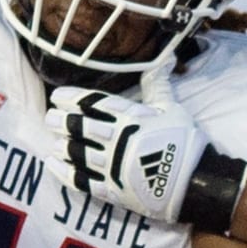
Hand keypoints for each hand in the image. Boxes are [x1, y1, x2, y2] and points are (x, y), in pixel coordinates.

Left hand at [44, 85, 209, 222]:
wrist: (196, 181)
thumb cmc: (184, 141)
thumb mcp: (172, 108)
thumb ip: (158, 84)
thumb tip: (165, 57)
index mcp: (131, 118)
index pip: (94, 104)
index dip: (72, 98)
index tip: (58, 96)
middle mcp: (118, 141)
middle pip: (80, 127)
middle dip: (62, 122)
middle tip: (50, 118)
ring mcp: (114, 167)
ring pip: (78, 153)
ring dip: (62, 145)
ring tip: (54, 140)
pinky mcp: (114, 190)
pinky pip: (83, 181)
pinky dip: (65, 172)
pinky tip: (54, 163)